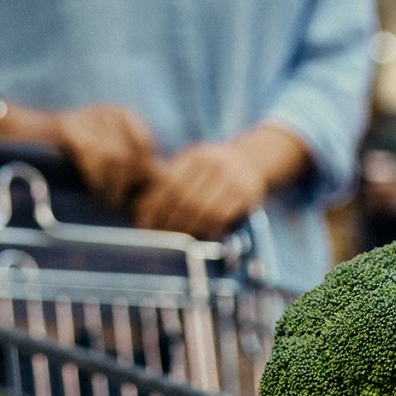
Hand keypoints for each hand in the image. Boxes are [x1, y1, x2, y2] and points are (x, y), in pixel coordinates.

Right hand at [52, 103, 157, 206]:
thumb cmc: (71, 150)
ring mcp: (88, 118)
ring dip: (111, 185)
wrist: (29, 132)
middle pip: (130, 153)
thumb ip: (128, 161)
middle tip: (121, 203)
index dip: (143, 170)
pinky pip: (91, 158)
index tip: (136, 190)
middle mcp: (107, 112)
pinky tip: (94, 193)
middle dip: (128, 182)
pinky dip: (95, 180)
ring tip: (107, 202)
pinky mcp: (69, 128)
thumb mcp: (103, 150)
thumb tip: (155, 181)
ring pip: (113, 158)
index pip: (145, 144)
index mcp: (120, 114)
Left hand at [132, 123, 309, 238]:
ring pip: (202, 209)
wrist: (253, 161)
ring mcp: (232, 178)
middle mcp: (214, 164)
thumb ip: (171, 180)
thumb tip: (141, 209)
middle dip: (168, 221)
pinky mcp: (246, 194)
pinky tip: (199, 234)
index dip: (154, 206)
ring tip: (177, 239)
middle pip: (183, 197)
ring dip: (187, 228)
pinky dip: (207, 228)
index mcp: (196, 155)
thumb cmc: (214, 170)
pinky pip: (221, 216)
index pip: (169, 183)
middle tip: (159, 237)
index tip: (144, 223)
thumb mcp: (194, 165)